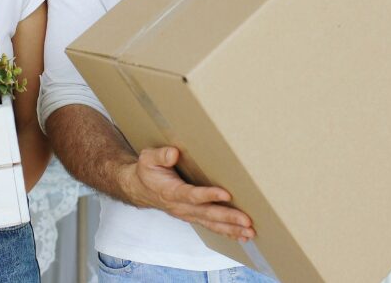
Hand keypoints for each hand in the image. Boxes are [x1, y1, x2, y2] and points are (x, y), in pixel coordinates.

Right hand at [122, 146, 255, 241]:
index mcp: (171, 192)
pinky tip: (242, 236)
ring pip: (212, 224)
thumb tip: (173, 153)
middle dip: (228, 218)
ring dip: (232, 229)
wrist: (141, 189)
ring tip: (250, 232)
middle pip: (207, 214)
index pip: (191, 195)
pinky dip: (228, 232)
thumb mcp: (148, 159)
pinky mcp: (193, 216)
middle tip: (247, 221)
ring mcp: (188, 214)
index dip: (208, 195)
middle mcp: (181, 207)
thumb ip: (160, 156)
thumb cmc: (148, 172)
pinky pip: (211, 227)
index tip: (226, 194)